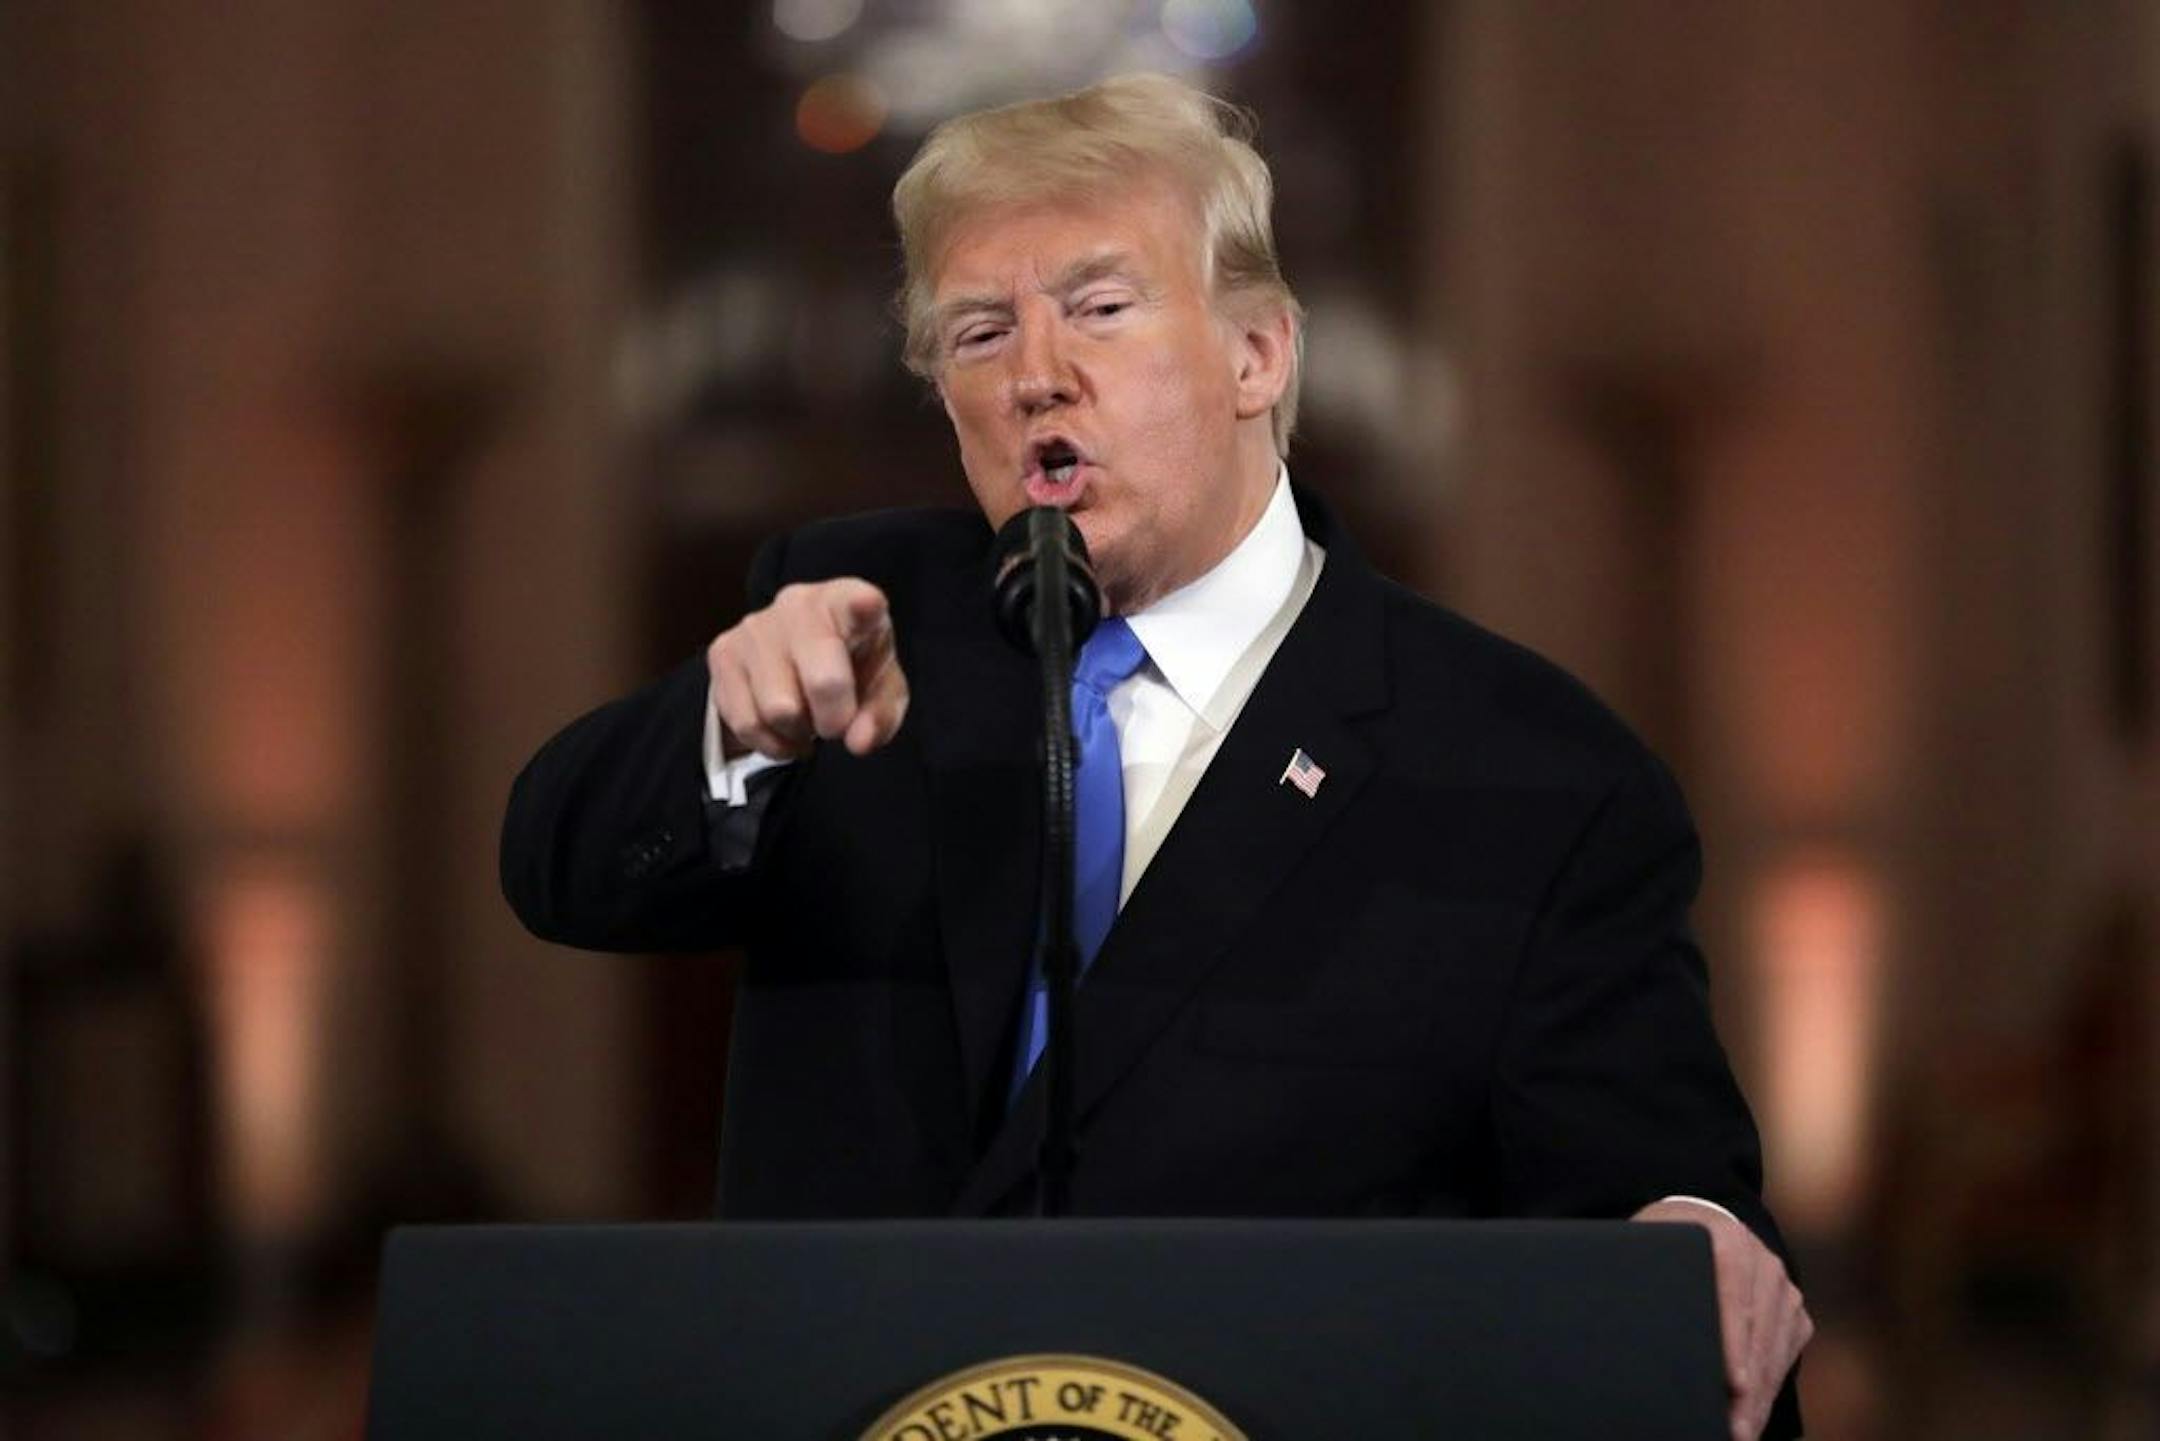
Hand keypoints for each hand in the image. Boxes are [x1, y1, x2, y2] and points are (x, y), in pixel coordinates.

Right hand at [707, 578, 908, 759]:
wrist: (797, 658)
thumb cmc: (852, 668)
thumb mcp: (882, 689)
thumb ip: (880, 715)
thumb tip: (858, 741)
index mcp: (847, 603)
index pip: (856, 601)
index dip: (863, 606)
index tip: (868, 605)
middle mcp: (798, 604)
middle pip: (822, 682)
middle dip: (834, 720)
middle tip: (835, 724)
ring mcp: (754, 626)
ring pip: (779, 711)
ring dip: (798, 732)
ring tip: (806, 719)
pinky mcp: (723, 652)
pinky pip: (746, 723)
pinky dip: (770, 742)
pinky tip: (782, 729)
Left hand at [1632, 1199, 1811, 1440]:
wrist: (1704, 1219)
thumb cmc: (1664, 1240)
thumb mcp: (1649, 1244)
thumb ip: (1642, 1274)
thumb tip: (1621, 1318)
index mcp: (1726, 1240)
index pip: (1733, 1296)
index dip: (1733, 1342)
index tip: (1734, 1383)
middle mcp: (1763, 1263)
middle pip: (1759, 1334)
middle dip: (1749, 1389)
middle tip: (1734, 1430)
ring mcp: (1783, 1288)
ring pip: (1776, 1352)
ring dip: (1761, 1398)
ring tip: (1742, 1432)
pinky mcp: (1794, 1311)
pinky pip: (1786, 1354)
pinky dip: (1771, 1387)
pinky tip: (1753, 1414)